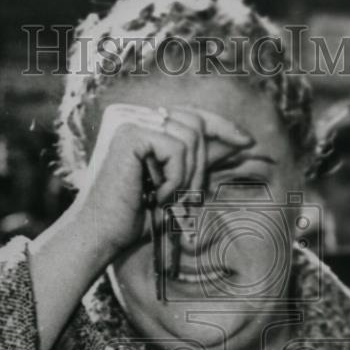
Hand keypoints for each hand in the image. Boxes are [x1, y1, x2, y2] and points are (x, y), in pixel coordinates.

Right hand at [69, 103, 253, 260]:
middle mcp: (132, 115)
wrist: (101, 236)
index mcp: (139, 122)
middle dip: (200, 166)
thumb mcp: (177, 183)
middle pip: (195, 123)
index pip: (191, 114)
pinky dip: (174, 179)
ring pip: (190, 136)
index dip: (222, 126)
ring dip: (187, 177)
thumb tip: (241, 139)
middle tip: (184, 200)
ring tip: (167, 200)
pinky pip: (176, 148)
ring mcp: (129, 121)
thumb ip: (200, 159)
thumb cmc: (134, 216)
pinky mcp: (130, 133)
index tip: (248, 142)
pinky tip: (155, 196)